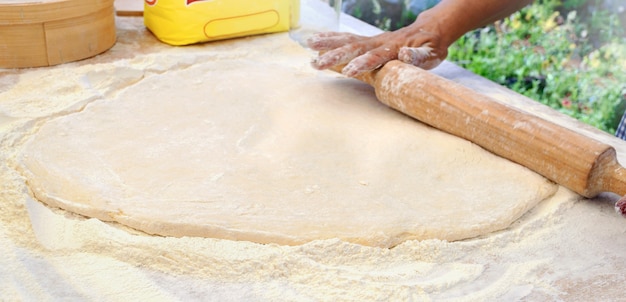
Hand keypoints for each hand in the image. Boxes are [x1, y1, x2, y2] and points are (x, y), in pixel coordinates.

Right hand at [307, 20, 448, 76]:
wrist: (430, 30)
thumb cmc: (432, 47)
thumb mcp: (431, 54)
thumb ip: (418, 56)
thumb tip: (405, 56)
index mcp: (394, 48)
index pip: (377, 56)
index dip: (363, 63)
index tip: (349, 71)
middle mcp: (380, 42)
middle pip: (355, 47)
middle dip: (335, 55)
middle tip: (316, 63)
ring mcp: (373, 40)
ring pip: (348, 39)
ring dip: (328, 43)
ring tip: (309, 45)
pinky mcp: (368, 41)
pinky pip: (347, 38)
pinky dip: (331, 37)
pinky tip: (316, 39)